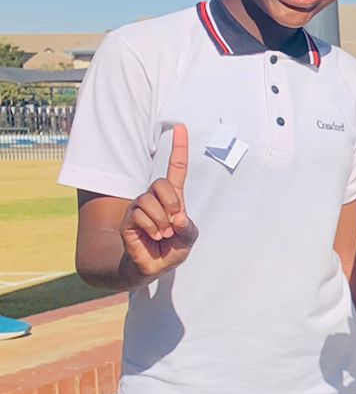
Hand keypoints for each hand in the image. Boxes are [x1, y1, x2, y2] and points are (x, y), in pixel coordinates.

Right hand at [120, 124, 197, 276]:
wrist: (153, 266)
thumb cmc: (172, 249)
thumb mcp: (188, 239)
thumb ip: (188, 228)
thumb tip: (178, 217)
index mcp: (174, 198)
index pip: (176, 169)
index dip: (179, 148)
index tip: (180, 127)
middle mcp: (154, 198)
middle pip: (162, 183)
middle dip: (172, 202)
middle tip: (174, 222)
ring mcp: (139, 206)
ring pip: (149, 201)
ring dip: (161, 222)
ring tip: (162, 235)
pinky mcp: (128, 218)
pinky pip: (139, 215)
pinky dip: (152, 229)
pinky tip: (153, 237)